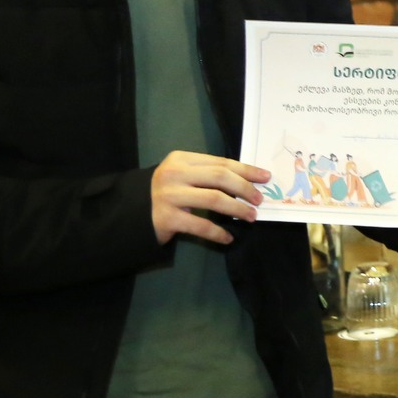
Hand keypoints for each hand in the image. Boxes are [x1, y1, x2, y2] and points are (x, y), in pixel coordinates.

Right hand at [149, 151, 267, 245]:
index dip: (246, 170)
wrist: (132, 212)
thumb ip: (208, 174)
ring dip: (237, 209)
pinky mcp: (167, 218)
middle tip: (259, 200)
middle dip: (245, 188)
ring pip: (214, 200)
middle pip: (220, 177)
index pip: (221, 162)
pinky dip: (218, 233)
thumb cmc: (166, 192)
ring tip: (251, 216)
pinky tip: (228, 238)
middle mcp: (175, 174)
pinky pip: (201, 226)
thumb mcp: (183, 175)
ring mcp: (170, 196)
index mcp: (182, 159)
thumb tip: (248, 181)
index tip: (265, 177)